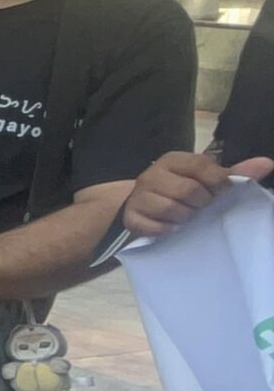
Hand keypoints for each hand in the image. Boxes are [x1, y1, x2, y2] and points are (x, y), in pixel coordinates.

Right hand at [123, 152, 273, 236]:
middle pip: (187, 190)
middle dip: (200, 203)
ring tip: (187, 216)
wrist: (140, 205)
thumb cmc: (179, 189)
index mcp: (173, 160)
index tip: (221, 192)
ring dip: (185, 218)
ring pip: (171, 209)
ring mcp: (138, 196)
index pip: (200, 165)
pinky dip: (168, 230)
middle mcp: (152, 174)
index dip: (217, 181)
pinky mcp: (131, 217)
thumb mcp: (205, 178)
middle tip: (201, 207)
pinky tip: (171, 227)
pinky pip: (155, 227)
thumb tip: (267, 164)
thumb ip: (235, 172)